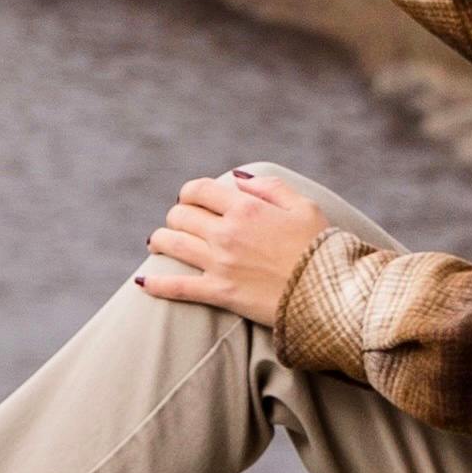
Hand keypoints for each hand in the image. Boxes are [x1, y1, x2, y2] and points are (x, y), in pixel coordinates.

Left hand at [138, 169, 329, 324]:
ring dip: (160, 241)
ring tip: (158, 244)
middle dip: (177, 216)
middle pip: (180, 215)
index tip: (193, 200)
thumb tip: (238, 179)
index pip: (199, 190)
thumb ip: (270, 187)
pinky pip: (177, 287)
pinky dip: (156, 284)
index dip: (191, 192)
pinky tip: (143, 283)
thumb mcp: (304, 206)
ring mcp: (220, 263)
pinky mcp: (219, 292)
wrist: (328, 293)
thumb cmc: (321, 248)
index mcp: (246, 207)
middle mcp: (227, 232)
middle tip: (182, 224)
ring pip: (171, 243)